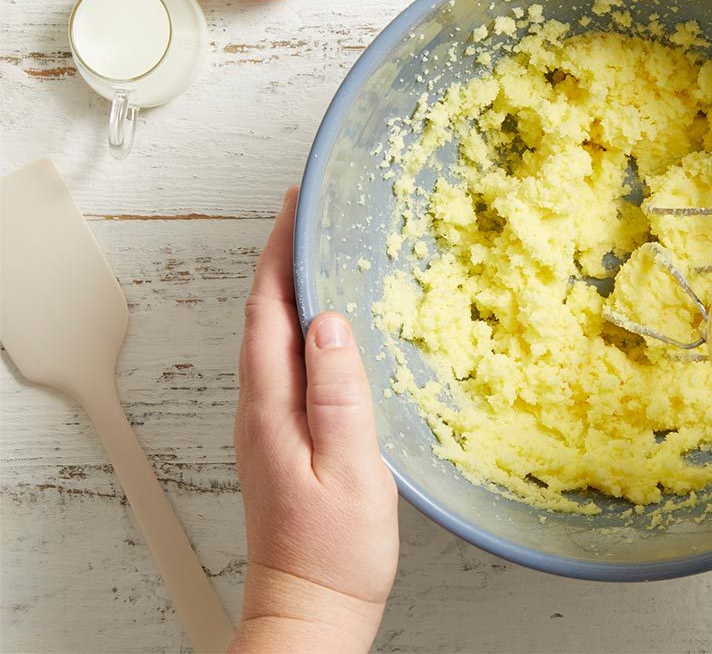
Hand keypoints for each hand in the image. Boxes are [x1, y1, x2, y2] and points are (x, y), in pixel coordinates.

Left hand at [230, 189, 398, 653]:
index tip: (295, 205)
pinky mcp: (284, 440)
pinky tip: (331, 329)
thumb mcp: (349, 467)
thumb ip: (338, 392)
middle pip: (265, 316)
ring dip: (293, 290)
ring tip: (322, 255)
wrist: (312, 608)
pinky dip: (304, 328)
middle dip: (283, 259)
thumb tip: (327, 321)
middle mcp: (261, 409)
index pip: (269, 310)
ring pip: (275, 338)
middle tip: (311, 216)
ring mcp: (269, 426)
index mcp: (273, 407)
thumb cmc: (334, 549)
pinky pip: (288, 364)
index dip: (280, 252)